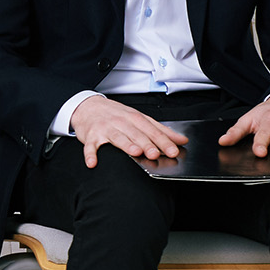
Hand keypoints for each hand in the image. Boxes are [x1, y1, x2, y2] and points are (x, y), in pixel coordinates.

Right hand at [69, 95, 186, 168]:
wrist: (87, 106)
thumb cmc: (114, 115)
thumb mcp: (139, 118)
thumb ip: (160, 130)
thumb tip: (181, 140)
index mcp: (135, 118)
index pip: (152, 130)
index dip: (163, 141)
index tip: (173, 151)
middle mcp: (121, 122)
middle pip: (136, 133)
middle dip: (147, 143)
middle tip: (155, 153)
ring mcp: (105, 128)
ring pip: (117, 136)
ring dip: (125, 144)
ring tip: (134, 152)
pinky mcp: (90, 135)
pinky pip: (90, 145)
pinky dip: (91, 154)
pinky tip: (93, 163)